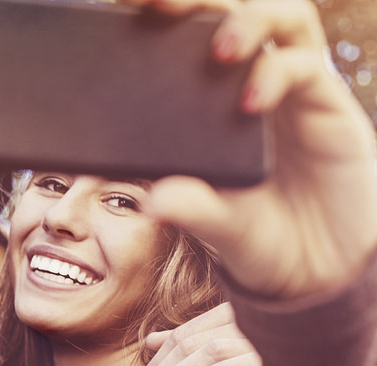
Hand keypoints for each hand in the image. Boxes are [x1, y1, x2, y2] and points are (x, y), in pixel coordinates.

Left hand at [128, 0, 376, 300]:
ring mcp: (288, 86)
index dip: (154, 14)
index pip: (181, 37)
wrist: (317, 262)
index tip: (117, 7)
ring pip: (276, 16)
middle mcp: (247, 81)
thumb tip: (155, 200)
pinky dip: (276, 73)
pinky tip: (252, 101)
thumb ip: (189, 208)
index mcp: (206, 101)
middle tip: (156, 2)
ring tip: (220, 49)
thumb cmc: (257, 234)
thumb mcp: (215, 226)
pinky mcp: (325, 102)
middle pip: (226, 9)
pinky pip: (304, 65)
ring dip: (245, 20)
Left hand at [135, 303, 261, 365]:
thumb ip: (188, 339)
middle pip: (188, 343)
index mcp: (230, 316)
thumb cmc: (262, 357)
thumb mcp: (223, 342)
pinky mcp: (277, 359)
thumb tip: (150, 341)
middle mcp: (243, 323)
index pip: (182, 335)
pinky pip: (248, 360)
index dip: (156, 362)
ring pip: (210, 349)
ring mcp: (261, 339)